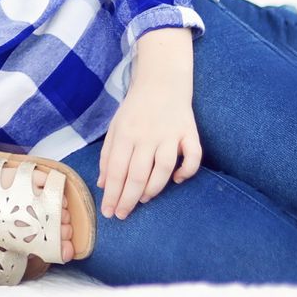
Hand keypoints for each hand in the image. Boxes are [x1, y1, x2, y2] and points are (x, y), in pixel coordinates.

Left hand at [98, 27, 201, 219]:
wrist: (162, 81)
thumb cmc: (135, 108)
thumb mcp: (115, 127)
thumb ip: (107, 155)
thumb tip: (103, 184)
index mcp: (125, 133)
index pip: (116, 170)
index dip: (112, 194)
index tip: (108, 212)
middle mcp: (147, 135)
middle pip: (138, 174)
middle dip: (128, 199)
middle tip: (122, 215)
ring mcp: (170, 134)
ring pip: (163, 169)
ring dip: (153, 189)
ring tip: (143, 200)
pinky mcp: (189, 132)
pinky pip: (193, 156)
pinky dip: (186, 171)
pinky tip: (177, 180)